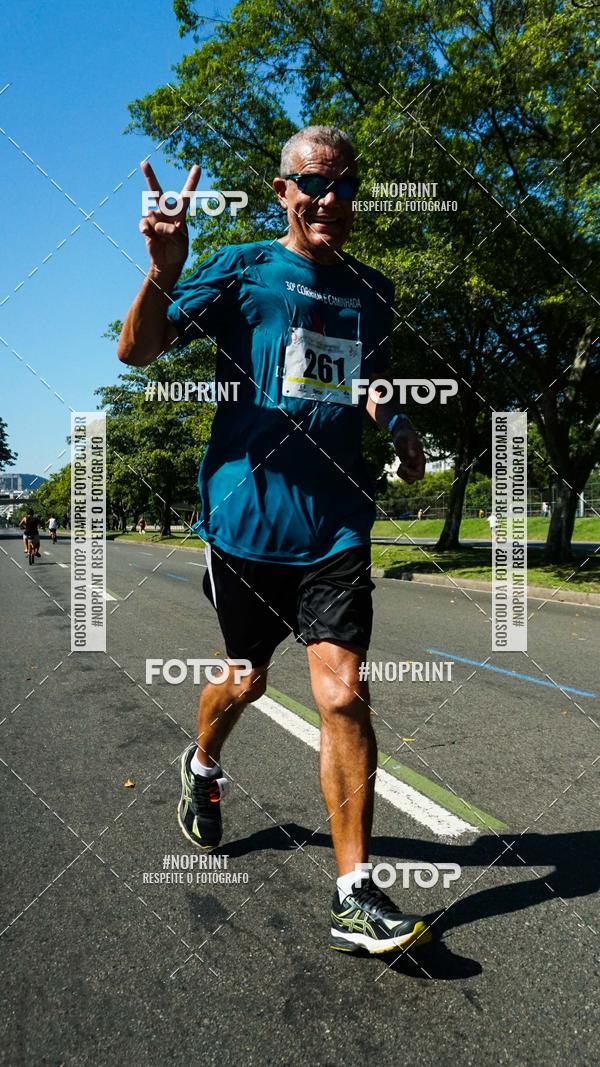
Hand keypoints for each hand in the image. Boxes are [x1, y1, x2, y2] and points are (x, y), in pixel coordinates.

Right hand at [139, 161, 200, 275]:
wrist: (166, 263)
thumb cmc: (178, 252)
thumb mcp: (181, 244)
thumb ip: (173, 233)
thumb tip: (159, 225)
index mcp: (180, 213)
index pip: (187, 194)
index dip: (192, 181)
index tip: (197, 167)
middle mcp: (166, 212)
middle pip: (157, 192)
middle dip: (150, 177)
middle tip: (144, 163)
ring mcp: (155, 218)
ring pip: (152, 216)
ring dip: (157, 229)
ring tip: (162, 239)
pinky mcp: (146, 225)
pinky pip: (144, 223)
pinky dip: (146, 230)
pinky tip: (150, 236)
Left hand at [393, 426, 424, 483]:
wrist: (401, 434)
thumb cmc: (406, 435)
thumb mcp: (409, 438)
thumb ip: (412, 445)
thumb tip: (412, 455)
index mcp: (421, 460)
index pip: (420, 475)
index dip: (411, 474)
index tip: (404, 465)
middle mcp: (418, 464)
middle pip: (416, 479)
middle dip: (407, 475)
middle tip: (402, 465)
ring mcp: (413, 466)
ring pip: (411, 480)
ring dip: (403, 475)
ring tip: (401, 465)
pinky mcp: (408, 466)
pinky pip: (406, 476)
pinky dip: (401, 474)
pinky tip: (400, 465)